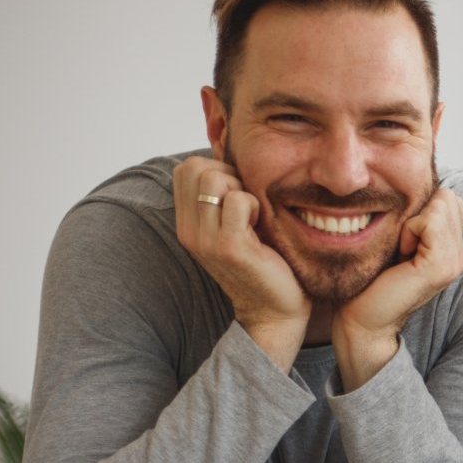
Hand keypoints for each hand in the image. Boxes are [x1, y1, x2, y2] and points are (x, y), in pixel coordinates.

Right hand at [172, 156, 307, 367]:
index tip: (240, 193)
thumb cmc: (265, 261)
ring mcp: (206, 239)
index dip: (217, 169)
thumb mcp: (237, 224)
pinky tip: (263, 226)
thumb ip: (227, 194)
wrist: (275, 310)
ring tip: (255, 215)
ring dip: (242, 188)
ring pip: (213, 179)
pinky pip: (239, 200)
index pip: (186, 168)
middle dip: (228, 173)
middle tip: (249, 202)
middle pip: (195, 167)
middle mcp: (189, 230)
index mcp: (188, 223)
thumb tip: (227, 151)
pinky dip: (256, 204)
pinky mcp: (229, 247)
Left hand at [333, 188, 462, 388]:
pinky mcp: (441, 267)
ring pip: (442, 204)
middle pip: (448, 197)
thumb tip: (416, 184)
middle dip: (419, 212)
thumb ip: (416, 218)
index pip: (449, 198)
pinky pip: (430, 221)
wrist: (361, 320)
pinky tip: (401, 254)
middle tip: (400, 245)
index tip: (401, 239)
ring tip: (400, 251)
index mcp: (451, 248)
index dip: (420, 208)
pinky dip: (409, 230)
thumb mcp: (397, 239)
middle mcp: (459, 255)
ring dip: (412, 222)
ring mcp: (454, 262)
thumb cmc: (369, 279)